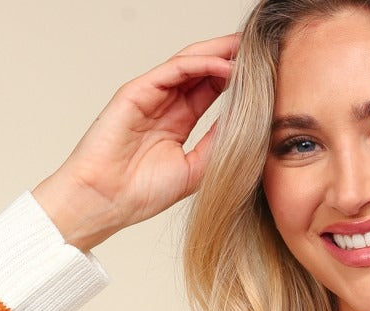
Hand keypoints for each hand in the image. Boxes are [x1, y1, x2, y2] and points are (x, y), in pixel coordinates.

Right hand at [32, 32, 240, 251]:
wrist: (104, 202)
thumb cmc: (141, 193)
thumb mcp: (195, 169)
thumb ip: (217, 143)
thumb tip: (247, 122)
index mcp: (177, 122)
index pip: (211, 90)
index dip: (236, 80)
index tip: (265, 75)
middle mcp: (164, 103)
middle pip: (202, 70)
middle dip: (231, 57)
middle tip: (262, 49)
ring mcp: (150, 95)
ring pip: (190, 63)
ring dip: (220, 54)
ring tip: (247, 49)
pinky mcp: (137, 91)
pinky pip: (174, 69)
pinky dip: (200, 64)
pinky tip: (225, 67)